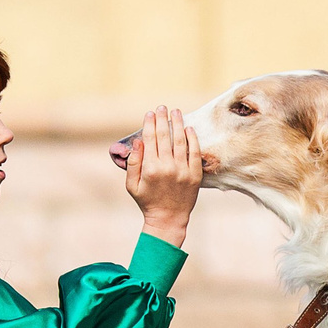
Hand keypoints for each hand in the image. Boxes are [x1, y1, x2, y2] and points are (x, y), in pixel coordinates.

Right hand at [123, 105, 202, 248]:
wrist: (168, 220)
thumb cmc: (147, 201)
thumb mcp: (132, 185)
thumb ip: (133, 163)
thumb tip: (138, 141)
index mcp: (150, 169)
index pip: (150, 139)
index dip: (149, 124)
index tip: (150, 113)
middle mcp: (167, 168)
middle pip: (164, 137)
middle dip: (163, 119)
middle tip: (163, 107)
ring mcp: (183, 171)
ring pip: (181, 141)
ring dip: (178, 124)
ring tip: (176, 112)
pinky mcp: (195, 175)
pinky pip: (195, 152)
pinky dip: (193, 139)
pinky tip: (189, 128)